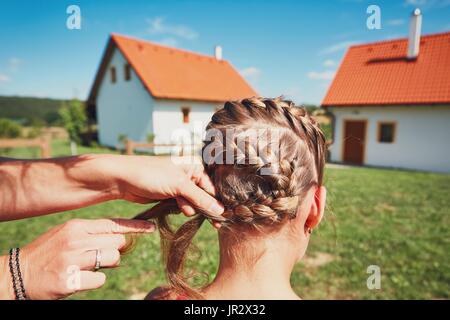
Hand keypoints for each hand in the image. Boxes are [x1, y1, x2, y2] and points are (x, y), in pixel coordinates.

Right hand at [0, 218, 154, 299]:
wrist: (18, 274)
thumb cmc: (48, 253)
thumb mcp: (67, 234)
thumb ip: (92, 234)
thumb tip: (121, 239)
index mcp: (76, 226)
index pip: (113, 224)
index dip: (135, 226)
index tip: (151, 227)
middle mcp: (76, 240)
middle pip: (117, 243)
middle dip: (115, 251)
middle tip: (98, 256)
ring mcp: (72, 260)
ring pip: (112, 259)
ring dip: (106, 266)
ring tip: (87, 267)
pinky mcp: (69, 280)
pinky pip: (100, 280)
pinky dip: (94, 281)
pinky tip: (79, 279)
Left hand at [102, 155, 223, 217]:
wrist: (123, 180)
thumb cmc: (151, 175)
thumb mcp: (179, 185)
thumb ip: (200, 198)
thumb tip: (221, 210)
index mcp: (194, 167)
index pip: (212, 187)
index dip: (217, 202)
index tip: (223, 217)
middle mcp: (189, 175)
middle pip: (204, 196)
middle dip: (204, 207)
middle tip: (214, 223)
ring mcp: (179, 186)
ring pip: (193, 203)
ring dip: (190, 208)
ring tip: (181, 208)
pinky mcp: (170, 195)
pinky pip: (182, 205)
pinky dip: (181, 209)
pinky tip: (177, 209)